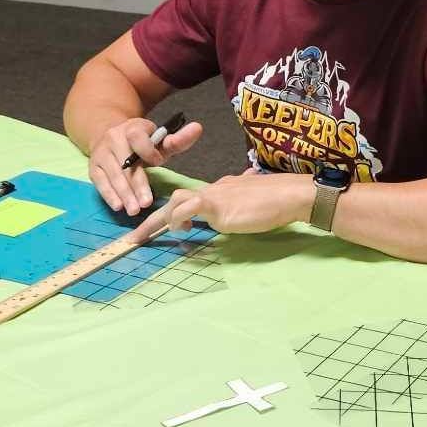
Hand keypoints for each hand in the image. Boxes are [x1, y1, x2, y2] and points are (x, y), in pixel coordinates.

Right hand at [87, 115, 202, 216]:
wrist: (111, 134)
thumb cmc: (141, 142)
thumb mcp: (159, 139)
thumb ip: (178, 139)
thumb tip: (198, 128)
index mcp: (133, 127)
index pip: (138, 137)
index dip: (148, 150)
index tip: (158, 162)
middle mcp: (114, 138)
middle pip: (126, 163)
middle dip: (137, 184)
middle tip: (146, 203)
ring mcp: (101, 153)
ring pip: (113, 175)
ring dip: (124, 194)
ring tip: (134, 210)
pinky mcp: (93, 167)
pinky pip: (100, 182)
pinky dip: (109, 195)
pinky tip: (118, 206)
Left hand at [129, 171, 313, 242]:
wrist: (291, 194)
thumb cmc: (279, 200)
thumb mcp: (257, 199)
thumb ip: (247, 198)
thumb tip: (248, 195)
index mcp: (223, 188)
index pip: (192, 197)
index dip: (176, 211)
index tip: (163, 225)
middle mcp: (215, 189)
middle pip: (176, 198)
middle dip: (153, 218)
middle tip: (135, 238)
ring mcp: (216, 196)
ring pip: (177, 200)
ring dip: (160, 220)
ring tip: (150, 236)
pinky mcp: (219, 206)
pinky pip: (190, 207)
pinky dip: (179, 218)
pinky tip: (181, 229)